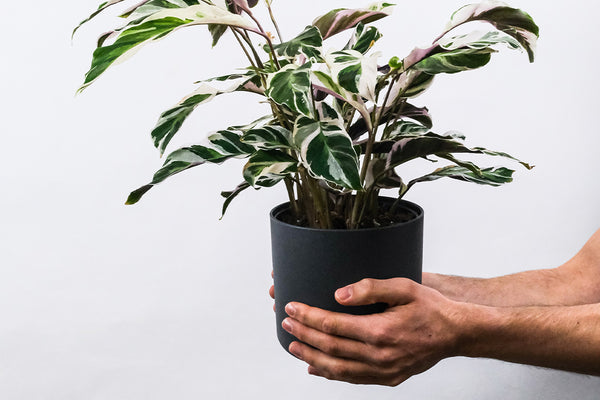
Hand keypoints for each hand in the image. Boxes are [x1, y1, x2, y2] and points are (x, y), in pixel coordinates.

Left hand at [281, 278, 464, 385]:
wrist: (456, 333)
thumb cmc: (430, 307)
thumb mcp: (404, 287)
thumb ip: (370, 288)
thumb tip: (338, 294)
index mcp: (380, 331)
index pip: (332, 325)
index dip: (308, 316)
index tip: (292, 307)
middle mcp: (379, 356)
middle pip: (330, 347)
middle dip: (303, 334)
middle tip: (286, 322)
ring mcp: (383, 371)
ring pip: (337, 369)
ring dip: (311, 357)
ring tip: (293, 346)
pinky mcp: (388, 379)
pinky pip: (353, 379)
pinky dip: (331, 374)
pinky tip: (316, 368)